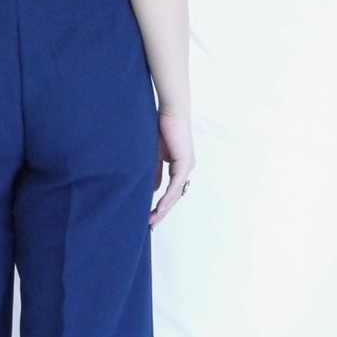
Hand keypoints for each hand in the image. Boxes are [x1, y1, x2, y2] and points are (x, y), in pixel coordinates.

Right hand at [149, 109, 193, 228]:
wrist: (169, 111)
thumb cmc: (160, 127)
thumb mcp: (154, 155)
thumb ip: (154, 172)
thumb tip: (153, 190)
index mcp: (179, 165)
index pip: (171, 191)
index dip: (161, 204)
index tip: (149, 216)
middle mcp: (186, 168)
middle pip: (174, 196)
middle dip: (161, 212)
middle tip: (150, 225)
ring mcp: (187, 166)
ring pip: (175, 194)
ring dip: (163, 209)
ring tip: (152, 220)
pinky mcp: (184, 163)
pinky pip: (175, 185)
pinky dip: (167, 197)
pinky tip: (158, 208)